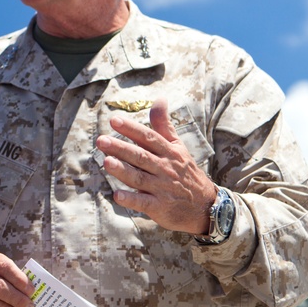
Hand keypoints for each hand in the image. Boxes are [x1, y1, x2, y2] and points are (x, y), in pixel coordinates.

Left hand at [95, 97, 215, 234]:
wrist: (206, 206)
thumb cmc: (185, 172)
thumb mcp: (178, 146)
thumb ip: (164, 125)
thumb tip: (159, 98)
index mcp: (169, 152)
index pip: (149, 138)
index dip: (132, 129)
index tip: (114, 120)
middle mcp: (165, 169)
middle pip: (141, 156)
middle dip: (121, 148)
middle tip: (101, 140)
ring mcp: (162, 189)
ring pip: (140, 178)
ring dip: (123, 171)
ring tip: (106, 162)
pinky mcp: (160, 207)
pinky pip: (144, 203)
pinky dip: (131, 199)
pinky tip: (117, 195)